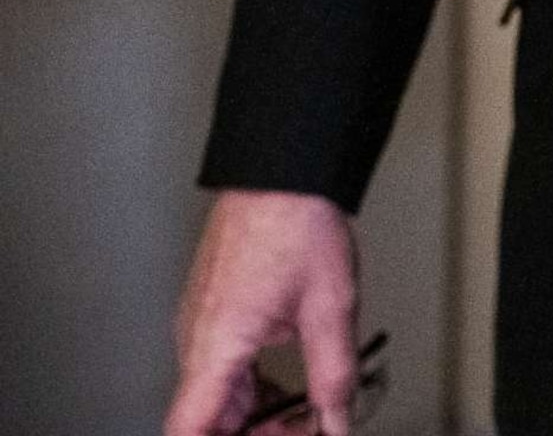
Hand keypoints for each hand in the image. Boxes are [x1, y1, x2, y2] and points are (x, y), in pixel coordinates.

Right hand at [166, 190, 360, 435]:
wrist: (281, 173)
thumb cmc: (295, 225)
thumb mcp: (330, 310)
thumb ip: (334, 376)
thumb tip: (336, 421)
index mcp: (216, 346)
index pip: (187, 430)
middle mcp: (197, 339)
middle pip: (206, 419)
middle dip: (253, 433)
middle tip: (300, 430)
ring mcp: (203, 325)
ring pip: (216, 395)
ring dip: (254, 415)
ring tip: (304, 413)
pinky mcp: (215, 312)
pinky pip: (222, 368)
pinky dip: (251, 387)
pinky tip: (287, 385)